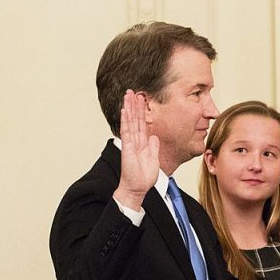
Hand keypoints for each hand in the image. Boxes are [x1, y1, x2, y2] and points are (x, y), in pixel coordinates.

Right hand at [113, 90, 158, 209]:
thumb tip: (154, 137)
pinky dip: (126, 120)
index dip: (141, 111)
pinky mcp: (127, 147)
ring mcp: (130, 143)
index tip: (141, 99)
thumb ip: (153, 147)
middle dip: (134, 105)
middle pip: (135, 119)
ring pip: (130, 122)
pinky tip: (125, 111)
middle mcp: (135, 140)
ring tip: (128, 95)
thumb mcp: (153, 158)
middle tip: (132, 91)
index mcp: (142, 143)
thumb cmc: (144, 177)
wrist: (137, 188)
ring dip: (129, 108)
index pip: (142, 123)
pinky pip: (127, 131)